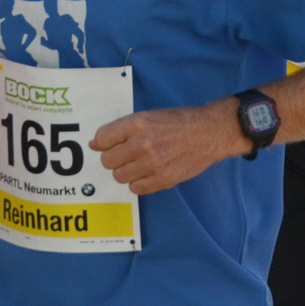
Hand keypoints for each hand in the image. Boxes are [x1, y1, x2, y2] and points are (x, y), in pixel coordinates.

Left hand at [92, 102, 240, 195]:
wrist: (210, 132)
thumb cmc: (179, 122)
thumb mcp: (149, 116)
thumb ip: (121, 130)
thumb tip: (94, 144)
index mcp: (137, 123)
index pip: (102, 138)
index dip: (106, 142)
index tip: (116, 143)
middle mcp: (141, 143)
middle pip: (107, 160)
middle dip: (116, 158)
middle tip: (131, 154)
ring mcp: (152, 164)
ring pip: (119, 176)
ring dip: (127, 171)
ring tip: (142, 163)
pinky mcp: (162, 180)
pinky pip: (135, 188)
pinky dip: (140, 182)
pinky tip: (150, 172)